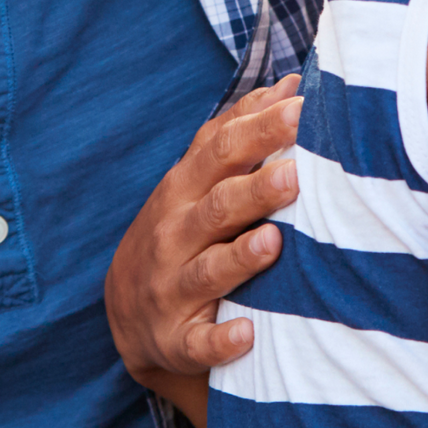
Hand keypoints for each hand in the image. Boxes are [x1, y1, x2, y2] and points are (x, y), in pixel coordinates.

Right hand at [105, 76, 302, 382]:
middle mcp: (176, 233)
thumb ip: (240, 129)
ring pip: (209, 271)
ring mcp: (173, 287)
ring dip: (241, 257)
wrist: (126, 308)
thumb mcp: (198, 176)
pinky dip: (221, 340)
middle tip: (297, 171)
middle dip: (257, 189)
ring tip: (274, 242)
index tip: (301, 108)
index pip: (221, 150)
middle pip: (218, 206)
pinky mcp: (177, 340)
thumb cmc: (182, 225)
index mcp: (185, 187)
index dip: (260, 129)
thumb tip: (291, 84)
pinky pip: (199, 344)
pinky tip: (247, 334)